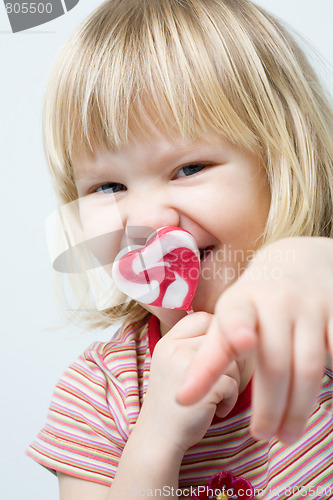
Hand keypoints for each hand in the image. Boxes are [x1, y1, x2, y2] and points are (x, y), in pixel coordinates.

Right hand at [138, 312, 240, 453]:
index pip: (202, 318)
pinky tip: (218, 410)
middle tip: (219, 379)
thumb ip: (192, 345)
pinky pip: (233, 383)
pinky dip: (230, 399)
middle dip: (229, 359)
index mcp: (167, 341)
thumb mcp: (173, 365)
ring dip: (231, 381)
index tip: (216, 355)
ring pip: (232, 359)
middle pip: (222, 337)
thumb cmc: (173, 402)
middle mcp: (174, 348)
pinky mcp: (202, 387)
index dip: (216, 334)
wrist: (158, 439)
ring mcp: (186, 367)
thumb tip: (231, 329)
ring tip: (216, 397)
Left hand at [177, 237, 332, 444]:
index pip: (235, 318)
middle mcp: (276, 301)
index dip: (237, 330)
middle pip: (275, 361)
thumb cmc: (254, 302)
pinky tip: (320, 404)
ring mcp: (309, 306)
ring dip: (299, 406)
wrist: (297, 260)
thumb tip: (182, 398)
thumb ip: (210, 356)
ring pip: (309, 366)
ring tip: (288, 435)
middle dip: (269, 405)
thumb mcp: (228, 317)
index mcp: (241, 302)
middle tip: (262, 437)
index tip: (242, 343)